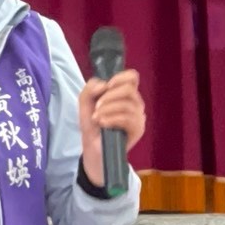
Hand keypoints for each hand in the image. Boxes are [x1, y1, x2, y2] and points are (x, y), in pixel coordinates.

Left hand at [78, 68, 145, 187]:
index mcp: (124, 93)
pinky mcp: (138, 129)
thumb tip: (104, 84)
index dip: (120, 77)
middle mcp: (135, 103)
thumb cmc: (93, 123)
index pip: (132, 77)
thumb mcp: (85, 102)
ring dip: (107, 109)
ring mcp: (138, 116)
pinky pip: (128, 118)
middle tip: (96, 106)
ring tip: (96, 118)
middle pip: (129, 89)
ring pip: (127, 104)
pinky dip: (111, 119)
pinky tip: (102, 123)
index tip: (107, 85)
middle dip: (109, 96)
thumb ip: (91, 87)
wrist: (93, 147)